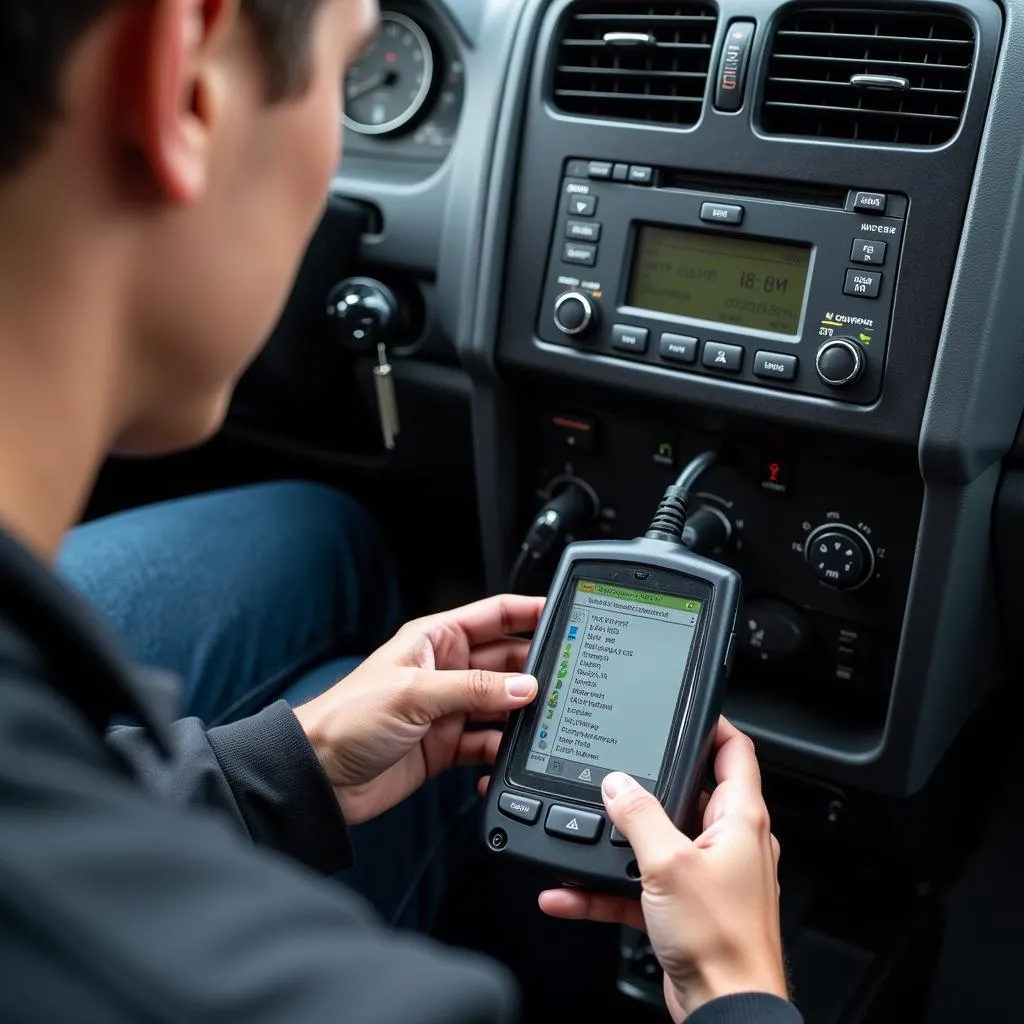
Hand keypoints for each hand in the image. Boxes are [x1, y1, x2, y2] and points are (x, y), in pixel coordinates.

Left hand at [293, 595, 542, 825]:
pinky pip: (488, 745)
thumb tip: (524, 687)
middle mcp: (446, 670)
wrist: (319, 777)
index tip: (566, 614)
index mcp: (435, 639)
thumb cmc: (346, 719)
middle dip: (536, 670)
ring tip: (546, 723)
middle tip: (568, 680)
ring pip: (502, 706)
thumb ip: (473, 689)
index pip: (494, 615)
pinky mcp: (447, 746)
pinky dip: (502, 754)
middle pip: (507, 661)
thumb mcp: (414, 693)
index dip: (530, 611)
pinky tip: (510, 759)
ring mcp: (449, 709)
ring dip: (522, 716)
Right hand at [538, 719, 786, 1021]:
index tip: (684, 708)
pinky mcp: (684, 908)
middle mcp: (727, 842)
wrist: (724, 1010)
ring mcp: (705, 875)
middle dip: (644, 785)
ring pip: (653, 842)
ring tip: (579, 836)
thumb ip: (638, 816)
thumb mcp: (669, 864)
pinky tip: (568, 891)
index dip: (711, 724)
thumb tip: (617, 783)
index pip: (733, 751)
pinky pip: (636, 886)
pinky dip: (603, 887)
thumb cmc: (722, 942)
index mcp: (739, 819)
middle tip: (613, 769)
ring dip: (614, 844)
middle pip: (686, 792)